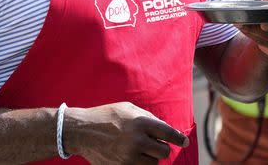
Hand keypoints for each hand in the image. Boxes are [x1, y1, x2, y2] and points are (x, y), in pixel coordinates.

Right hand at [64, 102, 189, 164]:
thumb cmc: (106, 116)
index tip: (185, 142)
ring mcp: (129, 157)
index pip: (168, 133)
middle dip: (161, 148)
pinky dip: (139, 163)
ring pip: (153, 164)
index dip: (179, 139)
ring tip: (139, 149)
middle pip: (164, 152)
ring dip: (150, 158)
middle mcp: (137, 141)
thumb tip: (164, 130)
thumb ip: (147, 118)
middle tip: (154, 144)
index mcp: (140, 123)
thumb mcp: (128, 109)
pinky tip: (131, 155)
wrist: (81, 131)